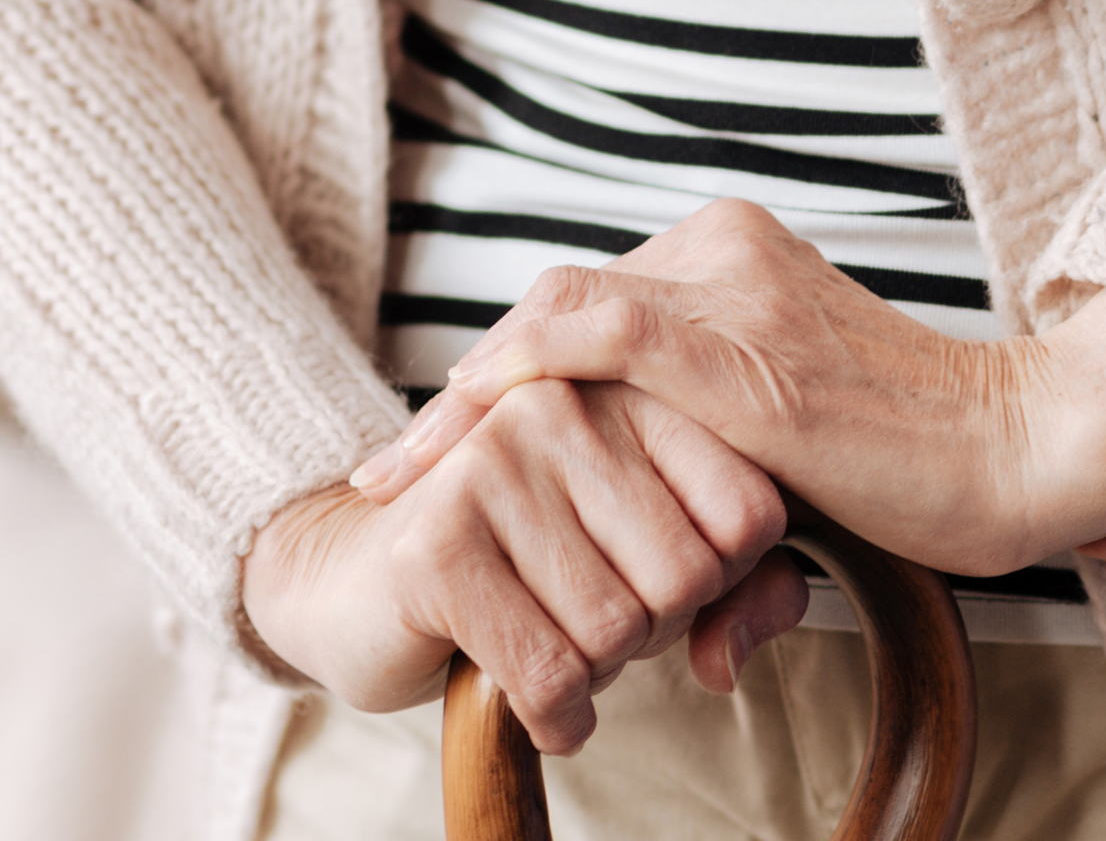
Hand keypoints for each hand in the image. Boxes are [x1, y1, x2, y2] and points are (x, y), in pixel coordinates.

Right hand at [244, 379, 804, 753]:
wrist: (355, 581)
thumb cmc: (524, 568)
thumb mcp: (648, 561)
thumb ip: (742, 590)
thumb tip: (731, 658)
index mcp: (627, 388)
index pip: (750, 513)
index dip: (722, 582)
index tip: (655, 579)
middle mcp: (562, 405)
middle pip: (689, 577)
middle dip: (653, 633)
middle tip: (593, 621)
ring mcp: (491, 463)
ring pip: (618, 629)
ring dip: (597, 675)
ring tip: (553, 641)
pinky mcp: (436, 542)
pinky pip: (547, 672)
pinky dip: (557, 717)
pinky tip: (542, 710)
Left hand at [364, 199, 1105, 576]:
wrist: (1022, 453)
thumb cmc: (924, 472)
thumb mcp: (790, 469)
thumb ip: (717, 500)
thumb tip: (701, 638)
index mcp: (732, 255)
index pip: (579, 306)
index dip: (497, 382)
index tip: (436, 457)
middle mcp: (722, 250)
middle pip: (551, 309)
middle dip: (465, 400)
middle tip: (394, 476)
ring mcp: (730, 291)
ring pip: (551, 319)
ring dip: (465, 406)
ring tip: (397, 478)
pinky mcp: (741, 348)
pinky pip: (590, 336)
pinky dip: (511, 382)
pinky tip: (460, 434)